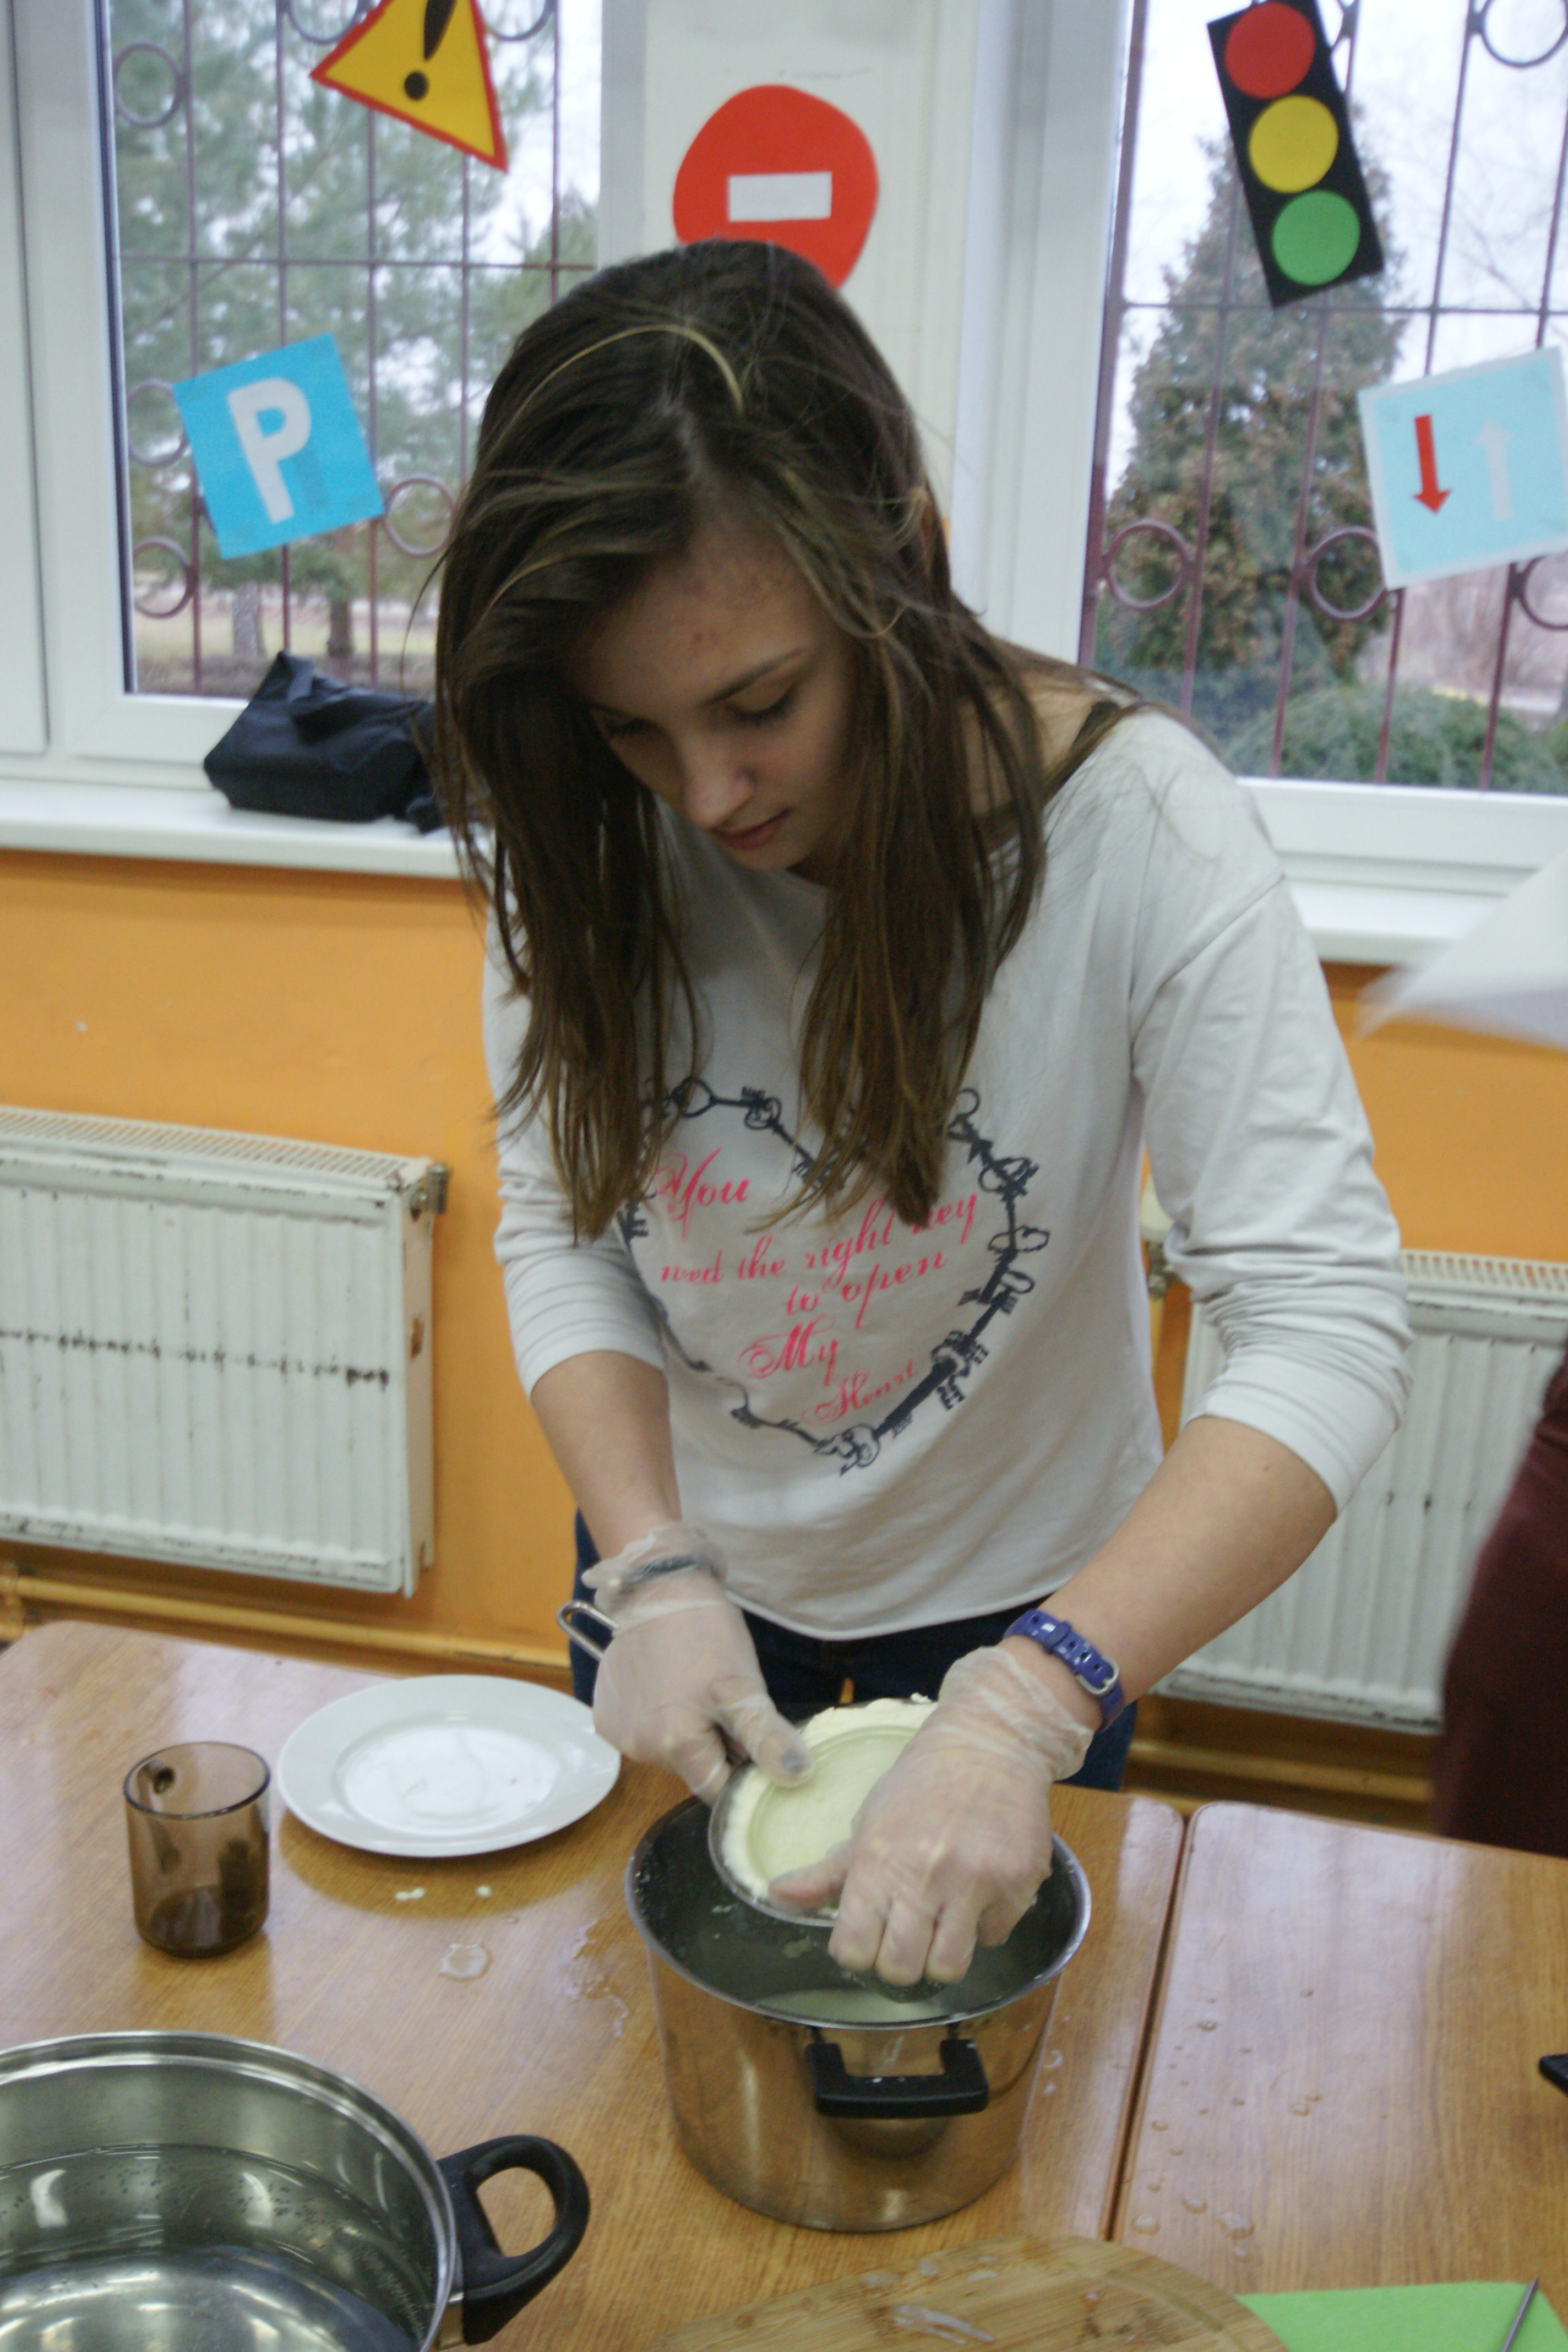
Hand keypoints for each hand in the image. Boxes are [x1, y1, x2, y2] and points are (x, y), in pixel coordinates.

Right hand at [585, 1524, 811, 1803]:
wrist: (657, 1586)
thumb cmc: (705, 1632)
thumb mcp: (744, 1685)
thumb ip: (765, 1737)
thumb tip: (796, 1777)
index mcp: (675, 1746)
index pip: (717, 1790)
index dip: (739, 1773)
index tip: (749, 1744)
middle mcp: (640, 1749)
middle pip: (691, 1770)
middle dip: (713, 1747)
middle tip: (723, 1706)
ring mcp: (617, 1732)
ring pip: (667, 1752)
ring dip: (684, 1732)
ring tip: (694, 1689)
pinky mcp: (605, 1715)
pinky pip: (641, 1732)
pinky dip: (656, 1718)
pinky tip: (665, 1685)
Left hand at [768, 1644, 1092, 1983]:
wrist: (989, 1744)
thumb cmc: (920, 1785)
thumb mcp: (868, 1821)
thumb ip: (827, 1871)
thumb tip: (776, 1895)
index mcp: (879, 1859)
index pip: (855, 1949)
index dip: (858, 1952)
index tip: (868, 1937)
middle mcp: (926, 1874)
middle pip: (902, 1969)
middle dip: (899, 1962)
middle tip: (906, 1937)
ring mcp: (976, 1881)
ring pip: (950, 1967)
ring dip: (942, 1953)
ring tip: (942, 1923)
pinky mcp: (1017, 1883)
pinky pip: (995, 1937)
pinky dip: (985, 1924)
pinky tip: (979, 1893)